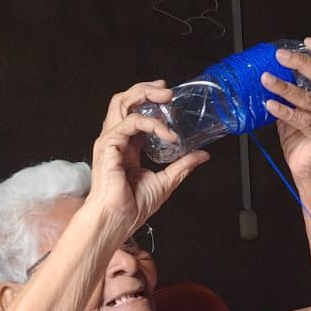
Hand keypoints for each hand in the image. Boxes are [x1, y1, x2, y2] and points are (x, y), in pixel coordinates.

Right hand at [88, 81, 209, 229]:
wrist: (118, 220)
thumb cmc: (132, 206)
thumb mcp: (166, 181)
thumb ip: (182, 165)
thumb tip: (202, 155)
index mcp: (127, 146)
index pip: (135, 114)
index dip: (150, 101)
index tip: (169, 98)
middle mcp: (116, 140)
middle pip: (124, 101)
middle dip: (145, 90)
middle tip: (167, 90)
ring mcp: (110, 141)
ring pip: (121, 103)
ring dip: (144, 95)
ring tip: (166, 98)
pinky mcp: (108, 145)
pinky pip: (131, 123)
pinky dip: (152, 124)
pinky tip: (167, 133)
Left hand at [262, 38, 310, 180]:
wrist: (305, 169)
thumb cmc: (300, 140)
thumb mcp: (294, 109)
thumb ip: (290, 92)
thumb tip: (271, 73)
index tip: (307, 42)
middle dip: (302, 63)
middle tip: (280, 56)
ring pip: (310, 99)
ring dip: (286, 87)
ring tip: (266, 79)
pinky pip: (303, 120)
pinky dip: (285, 111)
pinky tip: (270, 104)